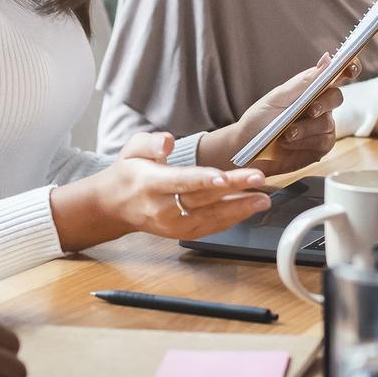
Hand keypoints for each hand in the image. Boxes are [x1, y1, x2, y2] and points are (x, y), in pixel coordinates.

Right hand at [61, 133, 268, 245]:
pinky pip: (210, 228)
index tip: (224, 176)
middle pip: (202, 198)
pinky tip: (248, 208)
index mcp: (150, 184)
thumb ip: (150, 142)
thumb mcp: (131, 149)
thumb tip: (168, 142)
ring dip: (239, 209)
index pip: (181, 182)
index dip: (203, 179)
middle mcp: (162, 209)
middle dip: (234, 189)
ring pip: (210, 218)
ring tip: (263, 198)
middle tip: (258, 179)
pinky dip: (231, 219)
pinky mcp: (182, 234)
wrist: (114, 206)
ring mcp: (173, 225)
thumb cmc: (128, 173)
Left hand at [201, 55, 357, 175]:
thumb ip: (304, 81)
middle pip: (336, 97)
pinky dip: (305, 142)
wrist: (246, 149)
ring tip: (286, 134)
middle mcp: (320, 105)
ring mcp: (322, 127)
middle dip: (324, 104)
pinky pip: (324, 142)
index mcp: (310, 88)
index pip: (336, 74)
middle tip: (309, 110)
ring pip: (328, 123)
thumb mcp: (278, 97)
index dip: (348, 69)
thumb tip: (328, 59)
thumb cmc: (260, 119)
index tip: (350, 68)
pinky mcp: (320, 147)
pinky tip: (288, 143)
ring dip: (306, 128)